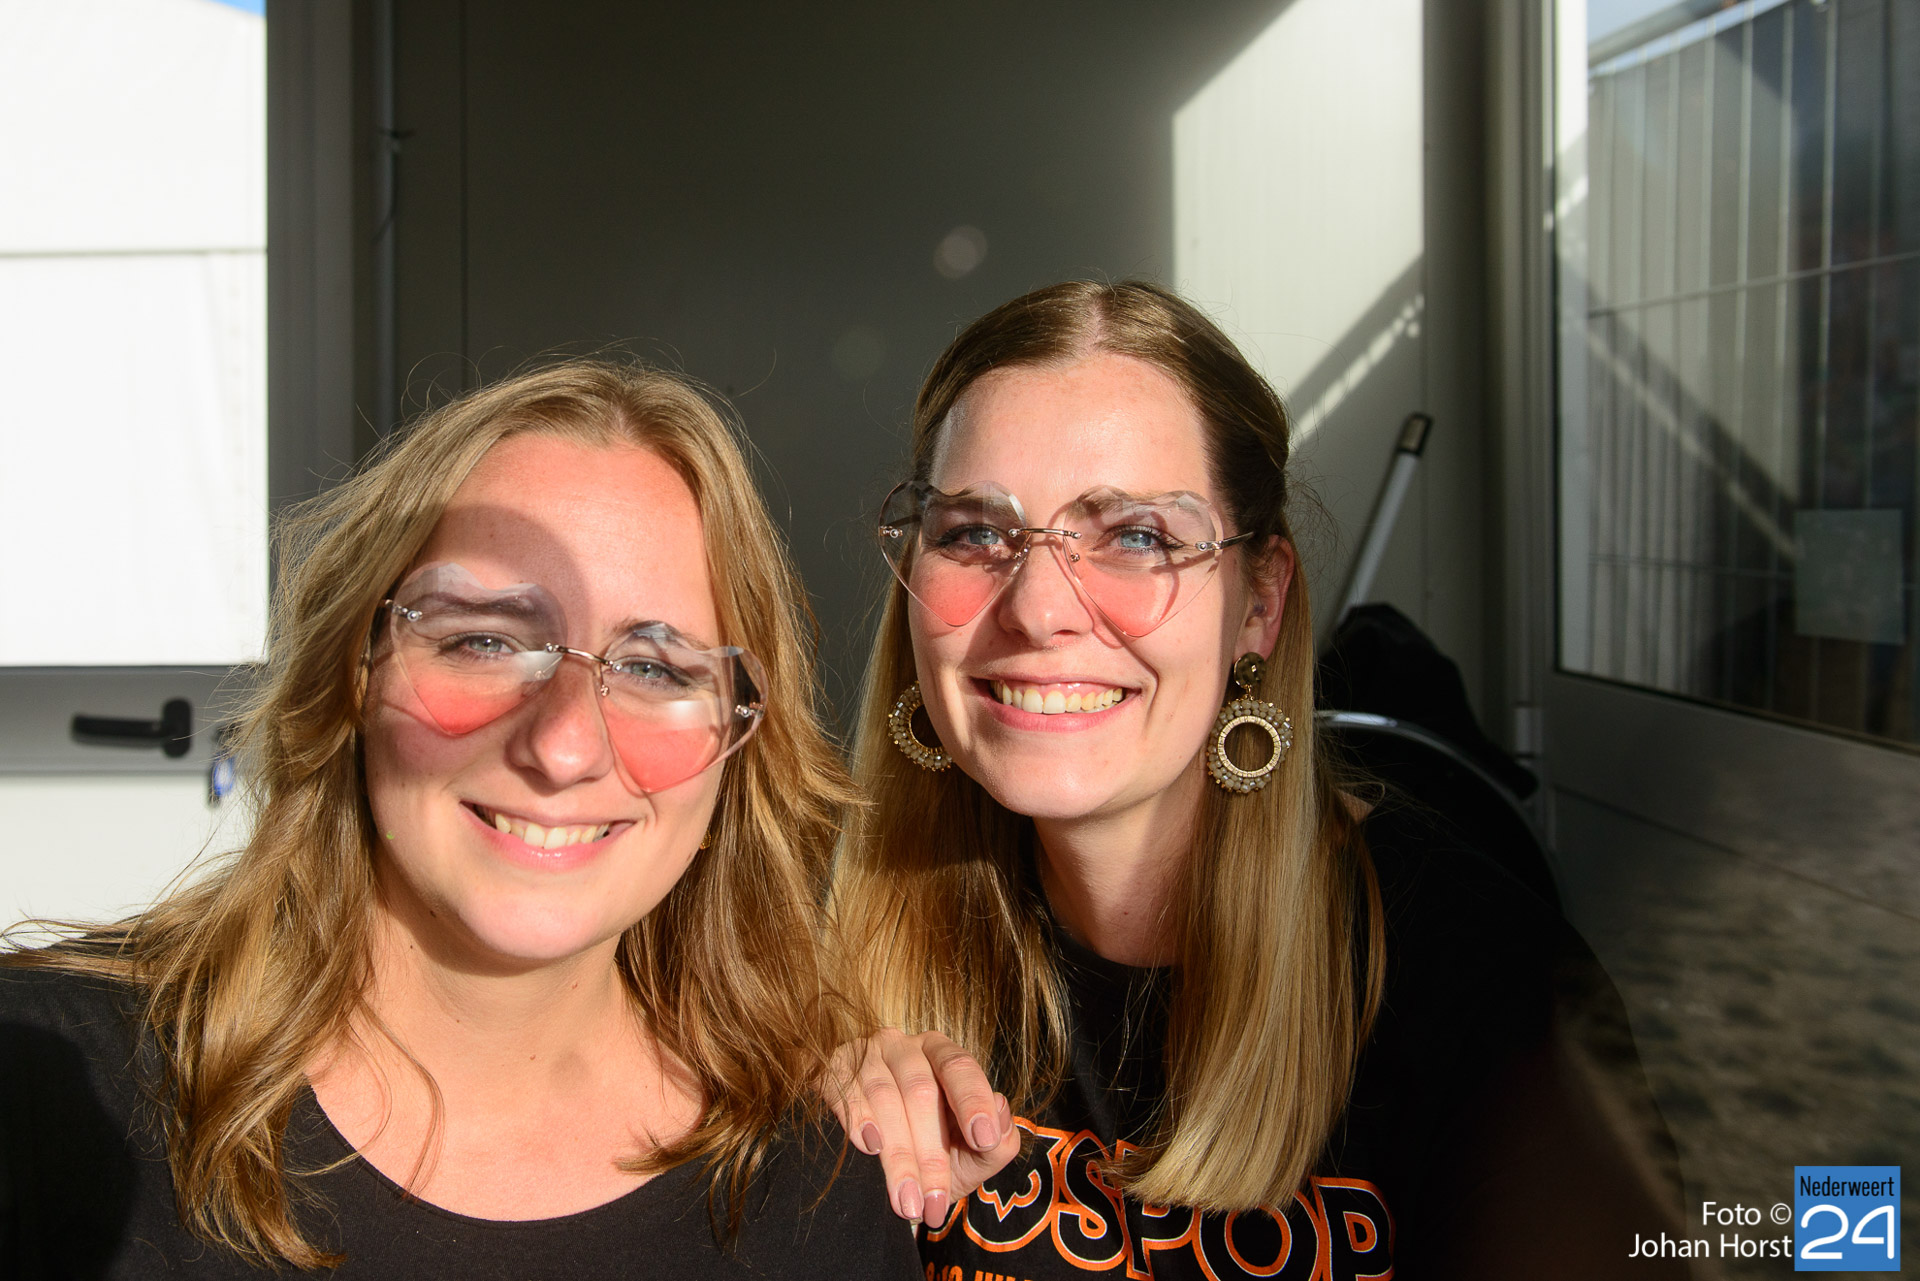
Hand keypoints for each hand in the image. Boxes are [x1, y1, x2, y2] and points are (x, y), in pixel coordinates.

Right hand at [828, 1029, 1020, 1228]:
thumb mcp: (971, 1157)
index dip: (972, 1100)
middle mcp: (904, 1047)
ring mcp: (866, 1055)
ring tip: (906, 1201)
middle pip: (920, 1090)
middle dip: (929, 1154)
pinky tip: (869, 1147)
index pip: (960, 1067)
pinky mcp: (833, 1071)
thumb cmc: (932, 1158)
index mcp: (943, 1057)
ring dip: (897, 1156)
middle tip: (934, 1203)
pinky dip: (857, 1118)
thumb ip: (999, 1141)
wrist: (876, 1177)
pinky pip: (843, 1090)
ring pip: (883, 1097)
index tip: (983, 1139)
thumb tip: (1002, 1108)